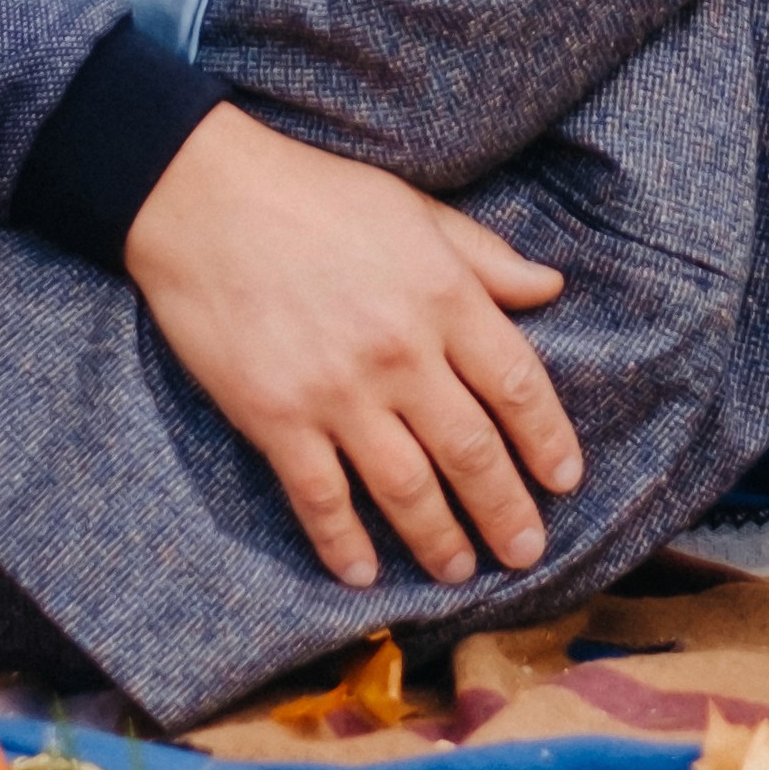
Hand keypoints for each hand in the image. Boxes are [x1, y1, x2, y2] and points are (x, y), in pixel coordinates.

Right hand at [121, 106, 579, 589]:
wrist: (203, 198)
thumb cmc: (313, 195)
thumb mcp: (413, 210)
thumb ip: (482, 258)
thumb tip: (549, 288)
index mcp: (443, 296)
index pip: (517, 385)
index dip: (547, 440)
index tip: (565, 479)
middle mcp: (401, 353)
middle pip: (472, 452)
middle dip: (506, 510)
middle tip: (527, 551)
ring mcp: (338, 392)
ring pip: (407, 488)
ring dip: (439, 540)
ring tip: (459, 571)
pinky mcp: (276, 418)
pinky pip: (321, 499)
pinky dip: (344, 543)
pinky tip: (362, 574)